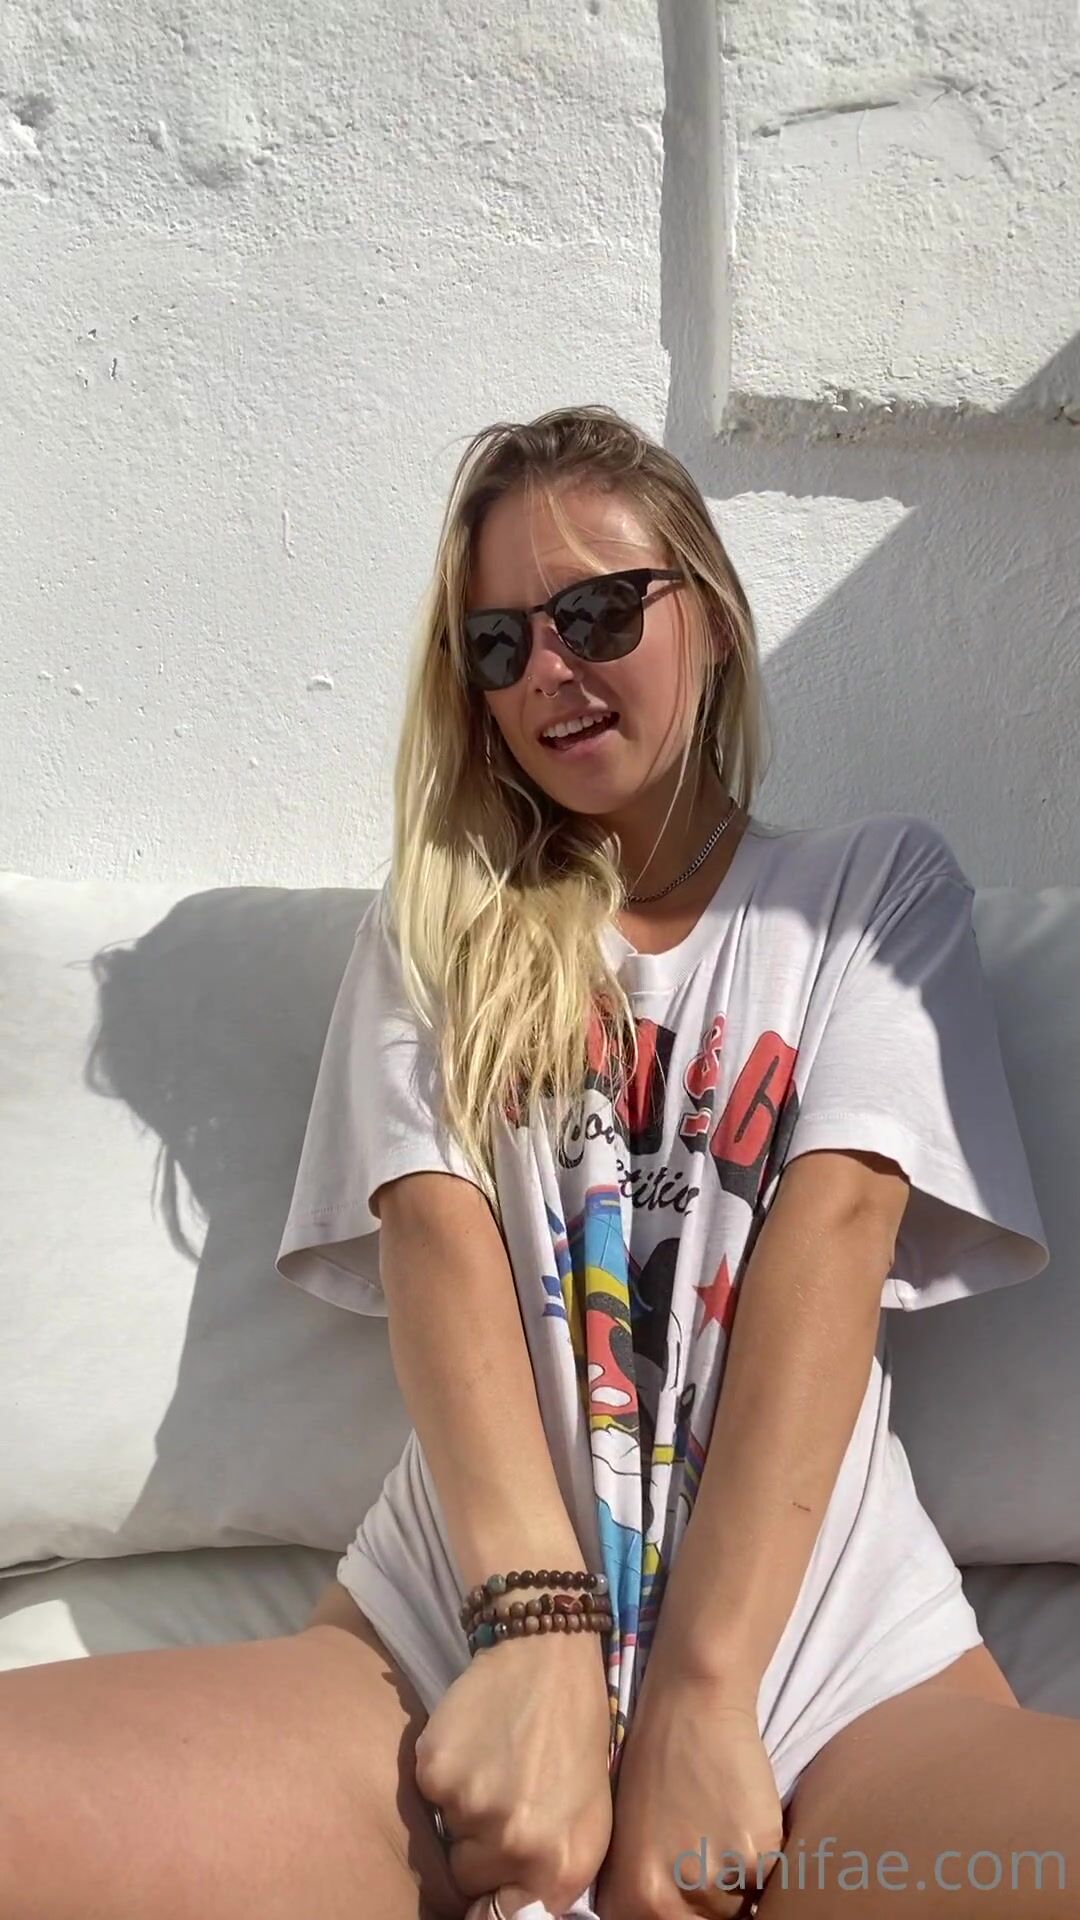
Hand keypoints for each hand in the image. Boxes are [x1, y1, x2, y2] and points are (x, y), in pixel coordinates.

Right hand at [414, 1628, 612, 1916]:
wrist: (548, 1657)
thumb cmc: (576, 1739)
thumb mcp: (589, 1821)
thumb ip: (552, 1879)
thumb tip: (504, 1913)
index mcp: (561, 1867)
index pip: (500, 1918)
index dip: (493, 1895)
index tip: (494, 1874)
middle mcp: (515, 1846)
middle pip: (468, 1878)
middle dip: (480, 1847)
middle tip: (506, 1795)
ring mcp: (472, 1809)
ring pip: (446, 1835)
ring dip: (462, 1809)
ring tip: (495, 1764)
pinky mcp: (435, 1771)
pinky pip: (428, 1795)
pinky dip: (443, 1775)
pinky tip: (473, 1744)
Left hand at [594, 1667, 783, 1918]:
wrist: (691, 1705)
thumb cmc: (656, 1766)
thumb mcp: (630, 1844)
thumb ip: (647, 1898)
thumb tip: (671, 1919)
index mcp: (627, 1902)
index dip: (695, 1916)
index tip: (703, 1897)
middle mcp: (663, 1902)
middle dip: (721, 1902)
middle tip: (713, 1852)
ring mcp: (709, 1880)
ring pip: (743, 1909)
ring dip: (743, 1880)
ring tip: (722, 1827)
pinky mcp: (753, 1854)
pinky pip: (769, 1878)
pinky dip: (766, 1854)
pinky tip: (742, 1814)